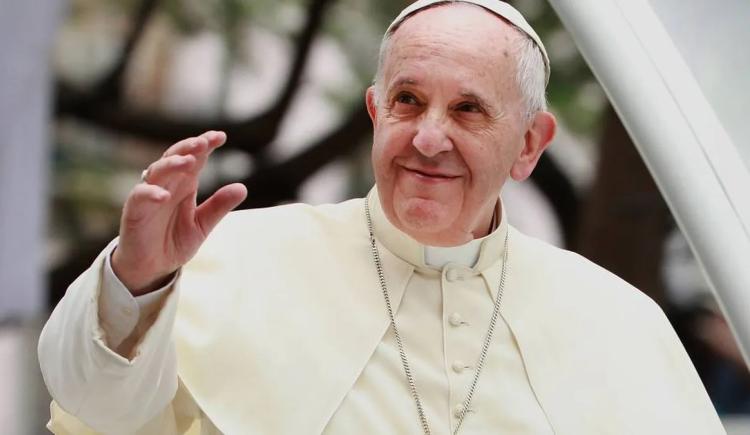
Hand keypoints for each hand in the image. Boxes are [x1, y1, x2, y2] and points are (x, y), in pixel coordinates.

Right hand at [111, 131, 246, 294]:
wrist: (151, 268)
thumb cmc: (174, 241)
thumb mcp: (202, 225)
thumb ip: (219, 206)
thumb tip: (243, 187)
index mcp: (185, 185)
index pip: (195, 158)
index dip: (205, 145)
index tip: (221, 136)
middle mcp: (167, 185)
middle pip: (174, 157)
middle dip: (188, 147)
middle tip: (204, 142)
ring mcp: (149, 196)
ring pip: (157, 171)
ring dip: (171, 164)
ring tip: (188, 161)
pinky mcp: (134, 211)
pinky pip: (139, 197)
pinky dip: (151, 193)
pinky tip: (164, 195)